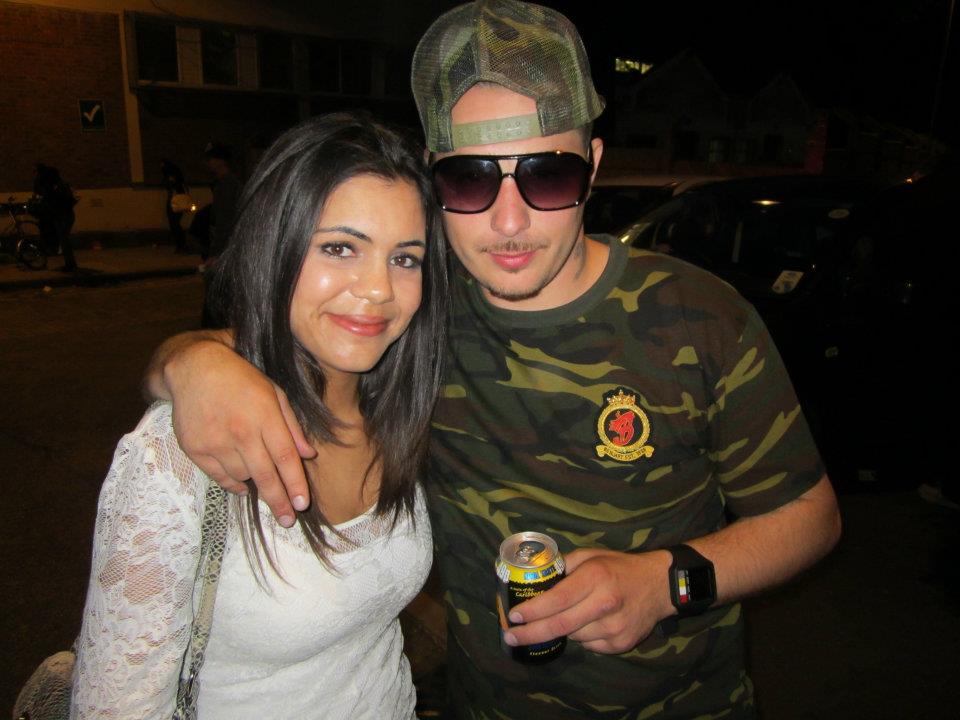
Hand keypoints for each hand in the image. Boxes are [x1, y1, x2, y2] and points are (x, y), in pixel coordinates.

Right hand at [165, 340, 314, 526]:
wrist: (194, 369)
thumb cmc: (241, 379)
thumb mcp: (274, 393)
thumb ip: (292, 426)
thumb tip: (308, 455)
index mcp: (265, 415)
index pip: (285, 458)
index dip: (295, 484)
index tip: (303, 505)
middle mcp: (241, 431)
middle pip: (265, 475)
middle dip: (279, 502)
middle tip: (288, 521)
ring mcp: (216, 442)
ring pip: (242, 477)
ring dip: (255, 483)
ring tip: (261, 480)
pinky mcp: (196, 449)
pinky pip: (220, 477)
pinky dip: (233, 484)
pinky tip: (242, 484)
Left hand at [503, 548, 674, 653]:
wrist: (660, 585)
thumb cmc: (621, 567)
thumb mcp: (592, 555)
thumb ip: (564, 565)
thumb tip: (535, 575)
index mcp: (595, 578)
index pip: (557, 599)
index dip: (532, 610)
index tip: (513, 616)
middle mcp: (605, 604)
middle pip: (560, 626)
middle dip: (531, 633)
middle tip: (511, 636)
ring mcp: (614, 628)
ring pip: (573, 636)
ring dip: (560, 630)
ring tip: (563, 617)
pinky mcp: (621, 644)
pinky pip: (589, 645)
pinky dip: (581, 636)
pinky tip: (587, 623)